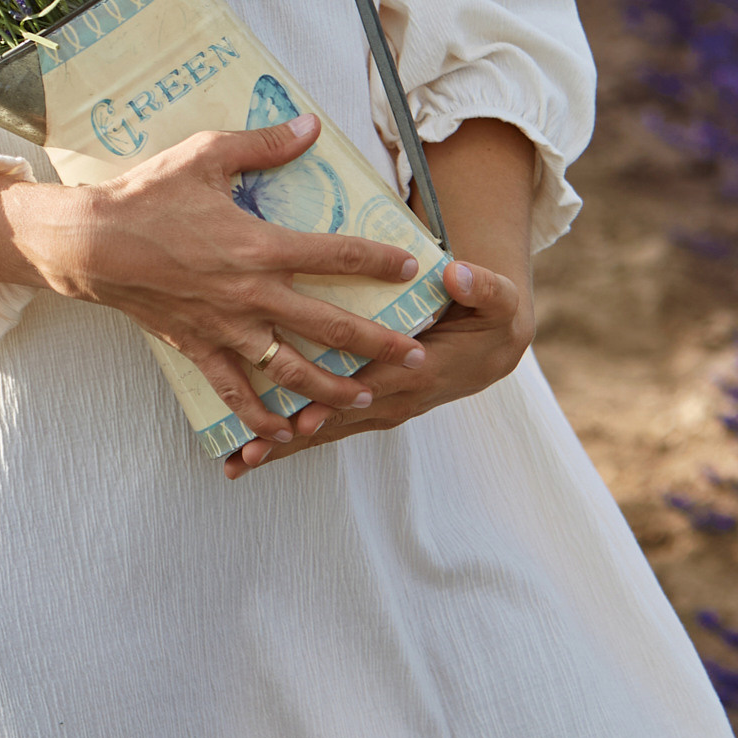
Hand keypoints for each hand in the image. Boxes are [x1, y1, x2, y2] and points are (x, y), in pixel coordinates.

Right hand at [0, 112, 426, 438]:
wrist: (90, 244)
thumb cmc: (147, 195)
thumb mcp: (206, 155)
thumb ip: (264, 145)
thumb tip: (310, 126)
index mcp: (259, 246)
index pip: (335, 256)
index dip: (378, 262)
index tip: (410, 269)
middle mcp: (251, 295)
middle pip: (328, 325)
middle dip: (376, 343)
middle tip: (415, 356)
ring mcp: (226, 328)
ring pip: (290, 370)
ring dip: (331, 388)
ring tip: (364, 399)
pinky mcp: (199, 347)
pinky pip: (236, 391)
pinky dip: (262, 416)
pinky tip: (285, 431)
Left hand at [219, 253, 532, 477]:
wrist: (493, 348)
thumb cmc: (489, 317)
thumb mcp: (498, 299)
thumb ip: (482, 287)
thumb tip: (456, 275)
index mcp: (419, 372)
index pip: (372, 388)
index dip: (337, 404)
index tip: (302, 418)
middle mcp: (396, 399)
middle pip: (338, 422)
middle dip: (294, 439)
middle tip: (251, 452)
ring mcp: (381, 409)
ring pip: (328, 432)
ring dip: (284, 447)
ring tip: (239, 462)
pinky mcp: (368, 408)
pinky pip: (327, 427)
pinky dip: (290, 441)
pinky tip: (250, 452)